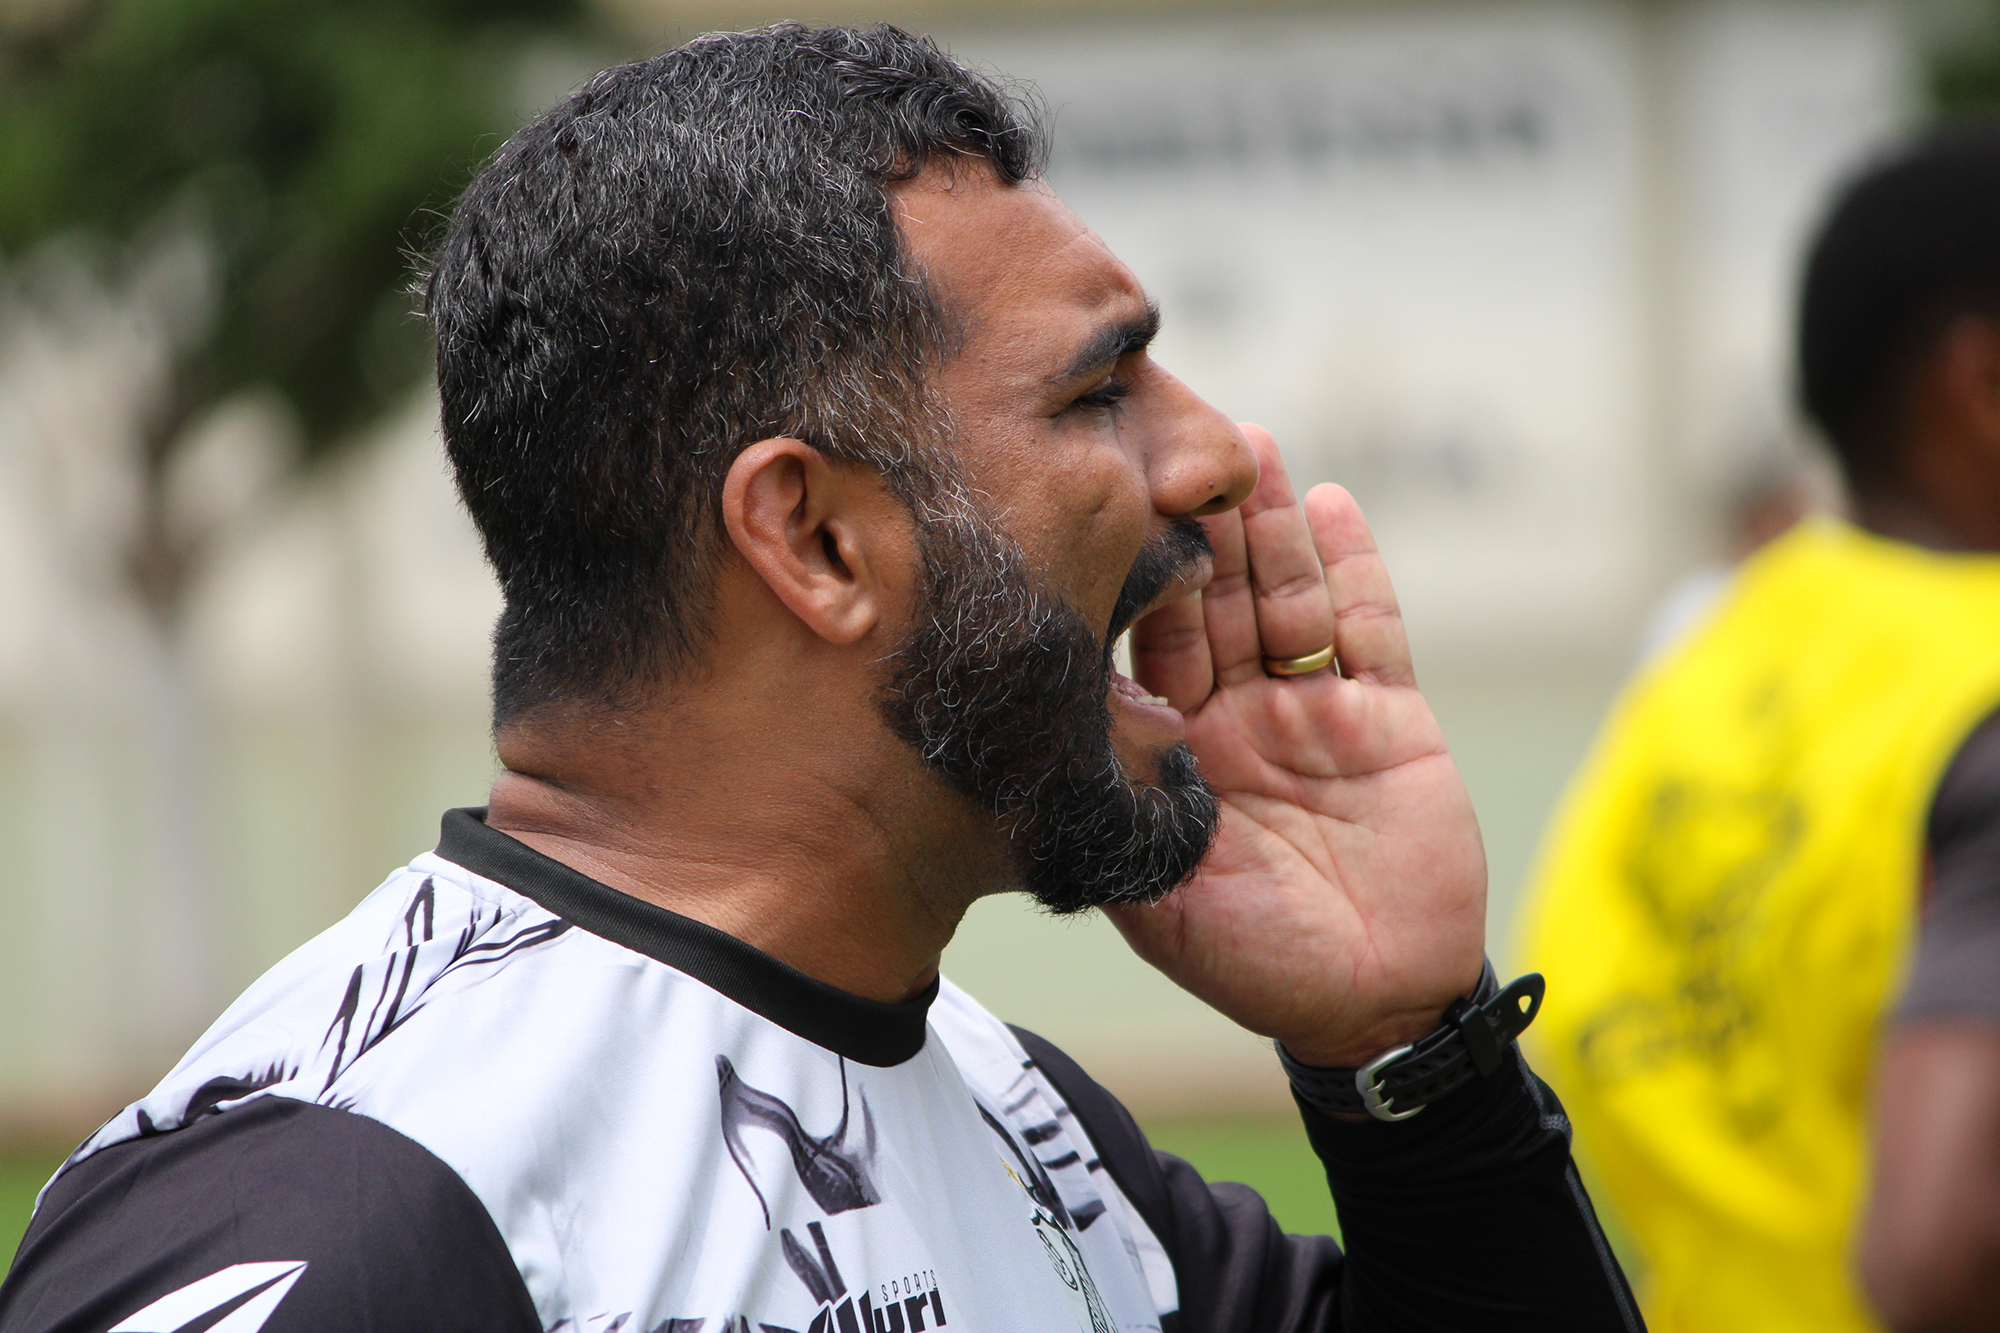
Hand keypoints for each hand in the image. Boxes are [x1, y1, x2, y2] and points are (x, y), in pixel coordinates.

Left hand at [1109, 426, 1486, 1067]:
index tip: (1104, 509)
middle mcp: (1238, 717)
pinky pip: (1369, 629)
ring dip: (1267, 526)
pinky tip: (1330, 504)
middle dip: (1198, 526)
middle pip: (1216, 601)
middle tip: (1172, 443)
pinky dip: (1352, 568)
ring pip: (1286, 598)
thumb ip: (1129, 813)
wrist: (1378, 1004)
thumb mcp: (1163, 900)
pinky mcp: (1388, 715)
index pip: (1147, 646)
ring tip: (1246, 448)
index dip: (1132, 580)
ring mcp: (1314, 711)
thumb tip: (1079, 717)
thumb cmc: (1257, 963)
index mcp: (1177, 753)